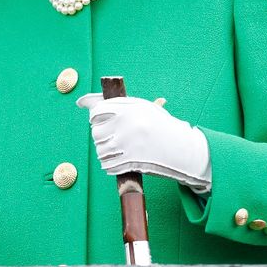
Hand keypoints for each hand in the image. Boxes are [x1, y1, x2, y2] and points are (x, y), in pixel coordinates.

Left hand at [76, 93, 211, 193]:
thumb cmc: (159, 125)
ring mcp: (128, 143)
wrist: (184, 148)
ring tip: (119, 149)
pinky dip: (109, 165)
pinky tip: (120, 160)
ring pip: (100, 149)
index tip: (101, 121)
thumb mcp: (141, 107)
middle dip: (101, 136)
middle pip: (96, 132)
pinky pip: (107, 165)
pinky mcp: (131, 160)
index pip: (96, 111)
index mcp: (129, 107)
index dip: (96, 117)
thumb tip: (81, 101)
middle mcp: (127, 124)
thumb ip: (112, 103)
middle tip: (113, 137)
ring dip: (105, 152)